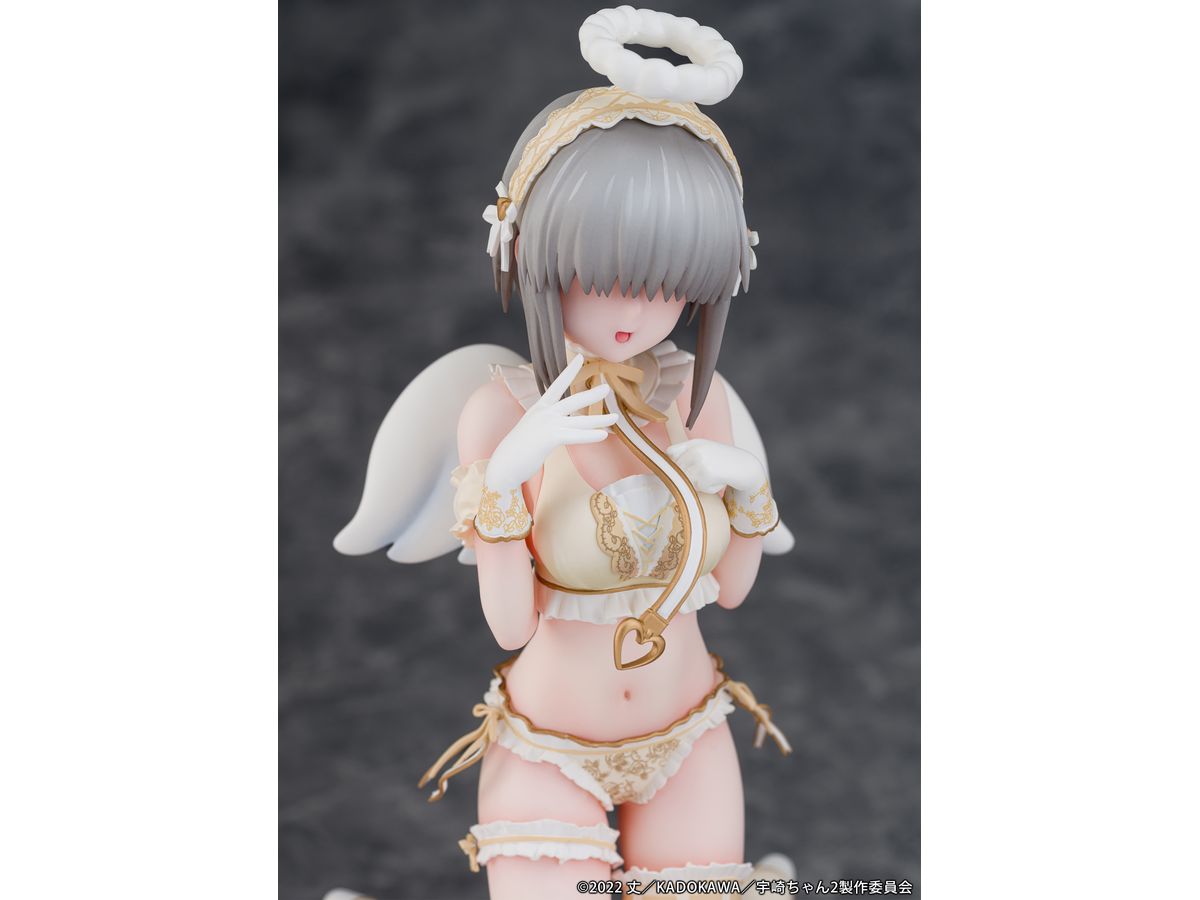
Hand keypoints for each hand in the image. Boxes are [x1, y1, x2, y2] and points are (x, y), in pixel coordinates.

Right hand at [485, 354, 616, 490]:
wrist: (504, 464)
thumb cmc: (517, 450)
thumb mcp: (532, 430)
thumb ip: (546, 424)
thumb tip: (559, 427)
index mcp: (539, 408)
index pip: (556, 385)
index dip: (569, 371)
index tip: (579, 358)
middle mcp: (544, 413)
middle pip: (573, 400)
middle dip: (591, 394)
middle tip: (607, 388)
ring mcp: (547, 424)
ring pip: (579, 420)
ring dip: (599, 420)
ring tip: (615, 418)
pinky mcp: (550, 438)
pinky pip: (575, 436)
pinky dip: (590, 435)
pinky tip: (604, 435)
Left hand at [665, 438, 765, 493]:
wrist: (743, 466)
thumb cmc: (722, 459)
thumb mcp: (704, 448)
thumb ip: (687, 453)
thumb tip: (667, 464)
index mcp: (694, 443)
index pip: (671, 452)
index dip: (672, 462)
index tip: (676, 469)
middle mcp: (695, 451)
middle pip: (676, 469)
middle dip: (683, 476)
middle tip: (699, 477)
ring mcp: (700, 463)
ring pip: (685, 480)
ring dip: (695, 483)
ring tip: (710, 477)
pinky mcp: (705, 476)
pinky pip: (697, 487)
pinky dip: (705, 488)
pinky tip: (717, 481)